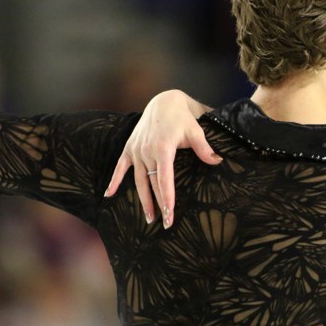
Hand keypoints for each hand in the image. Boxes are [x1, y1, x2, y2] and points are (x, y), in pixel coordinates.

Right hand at [104, 89, 219, 227]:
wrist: (163, 102)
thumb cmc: (182, 117)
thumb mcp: (196, 131)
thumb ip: (204, 148)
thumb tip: (218, 161)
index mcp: (162, 149)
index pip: (164, 179)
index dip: (167, 198)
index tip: (169, 213)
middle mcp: (146, 152)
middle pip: (152, 184)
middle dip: (159, 205)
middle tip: (165, 223)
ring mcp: (136, 151)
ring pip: (139, 181)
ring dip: (143, 199)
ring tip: (149, 218)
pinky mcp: (129, 148)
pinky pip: (120, 167)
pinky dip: (114, 180)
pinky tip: (108, 195)